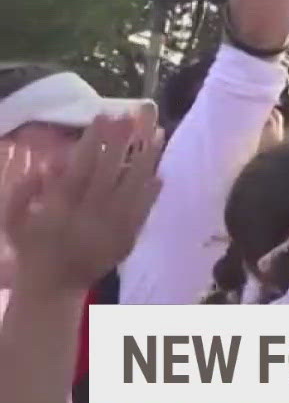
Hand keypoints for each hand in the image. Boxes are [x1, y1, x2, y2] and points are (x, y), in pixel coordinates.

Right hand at [5, 108, 162, 293]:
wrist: (53, 287)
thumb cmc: (31, 248)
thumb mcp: (13, 220)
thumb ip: (22, 192)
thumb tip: (45, 164)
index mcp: (59, 210)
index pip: (80, 168)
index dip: (93, 141)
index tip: (103, 116)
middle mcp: (88, 218)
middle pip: (110, 173)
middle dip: (122, 142)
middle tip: (133, 115)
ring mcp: (111, 230)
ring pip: (133, 189)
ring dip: (146, 160)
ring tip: (158, 134)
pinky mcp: (126, 241)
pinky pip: (142, 212)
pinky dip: (151, 193)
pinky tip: (159, 173)